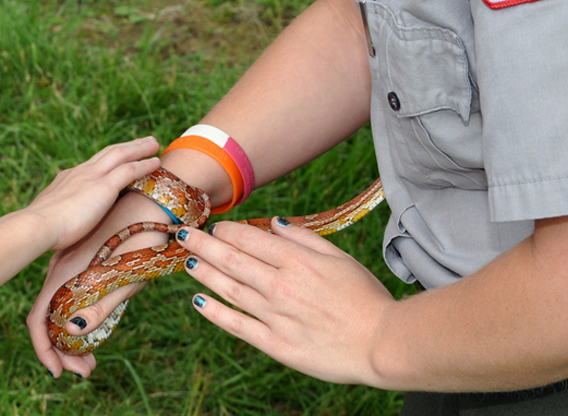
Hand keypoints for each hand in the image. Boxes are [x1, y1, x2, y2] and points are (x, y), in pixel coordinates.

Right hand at [23, 137, 159, 252]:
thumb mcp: (51, 218)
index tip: (117, 157)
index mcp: (67, 179)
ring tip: (153, 143)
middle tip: (141, 142)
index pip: (91, 165)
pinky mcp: (104, 187)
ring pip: (121, 155)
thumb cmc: (41, 230)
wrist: (38, 226)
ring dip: (138, 148)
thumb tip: (60, 229)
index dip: (107, 160)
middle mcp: (81, 172)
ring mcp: (93, 177)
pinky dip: (144, 164)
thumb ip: (59, 218)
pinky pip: (130, 170)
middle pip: (108, 153)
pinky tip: (157, 162)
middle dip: (126, 146)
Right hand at [26, 177, 172, 377]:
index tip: (62, 371)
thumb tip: (73, 332)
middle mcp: (60, 265)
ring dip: (70, 333)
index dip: (46, 350)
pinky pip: (68, 293)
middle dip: (62, 348)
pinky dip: (76, 315)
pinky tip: (95, 327)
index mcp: (67, 272)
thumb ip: (100, 305)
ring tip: (91, 356)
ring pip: (58, 304)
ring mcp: (68, 261)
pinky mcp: (79, 258)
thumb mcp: (128, 278)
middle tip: (86, 368)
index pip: (39, 319)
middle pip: (48, 315)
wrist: (154, 201)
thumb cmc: (145, 239)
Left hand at [177, 218, 394, 385]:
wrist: (383, 343)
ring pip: (229, 289)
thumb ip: (303, 238)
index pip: (249, 238)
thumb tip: (273, 223)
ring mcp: (276, 316)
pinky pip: (238, 325)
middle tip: (185, 235)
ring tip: (189, 262)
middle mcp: (281, 285)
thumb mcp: (339, 257)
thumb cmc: (365, 297)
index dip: (227, 230)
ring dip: (205, 273)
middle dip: (204, 244)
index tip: (215, 226)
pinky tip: (199, 301)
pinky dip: (215, 312)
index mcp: (297, 260)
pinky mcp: (276, 344)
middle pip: (232, 259)